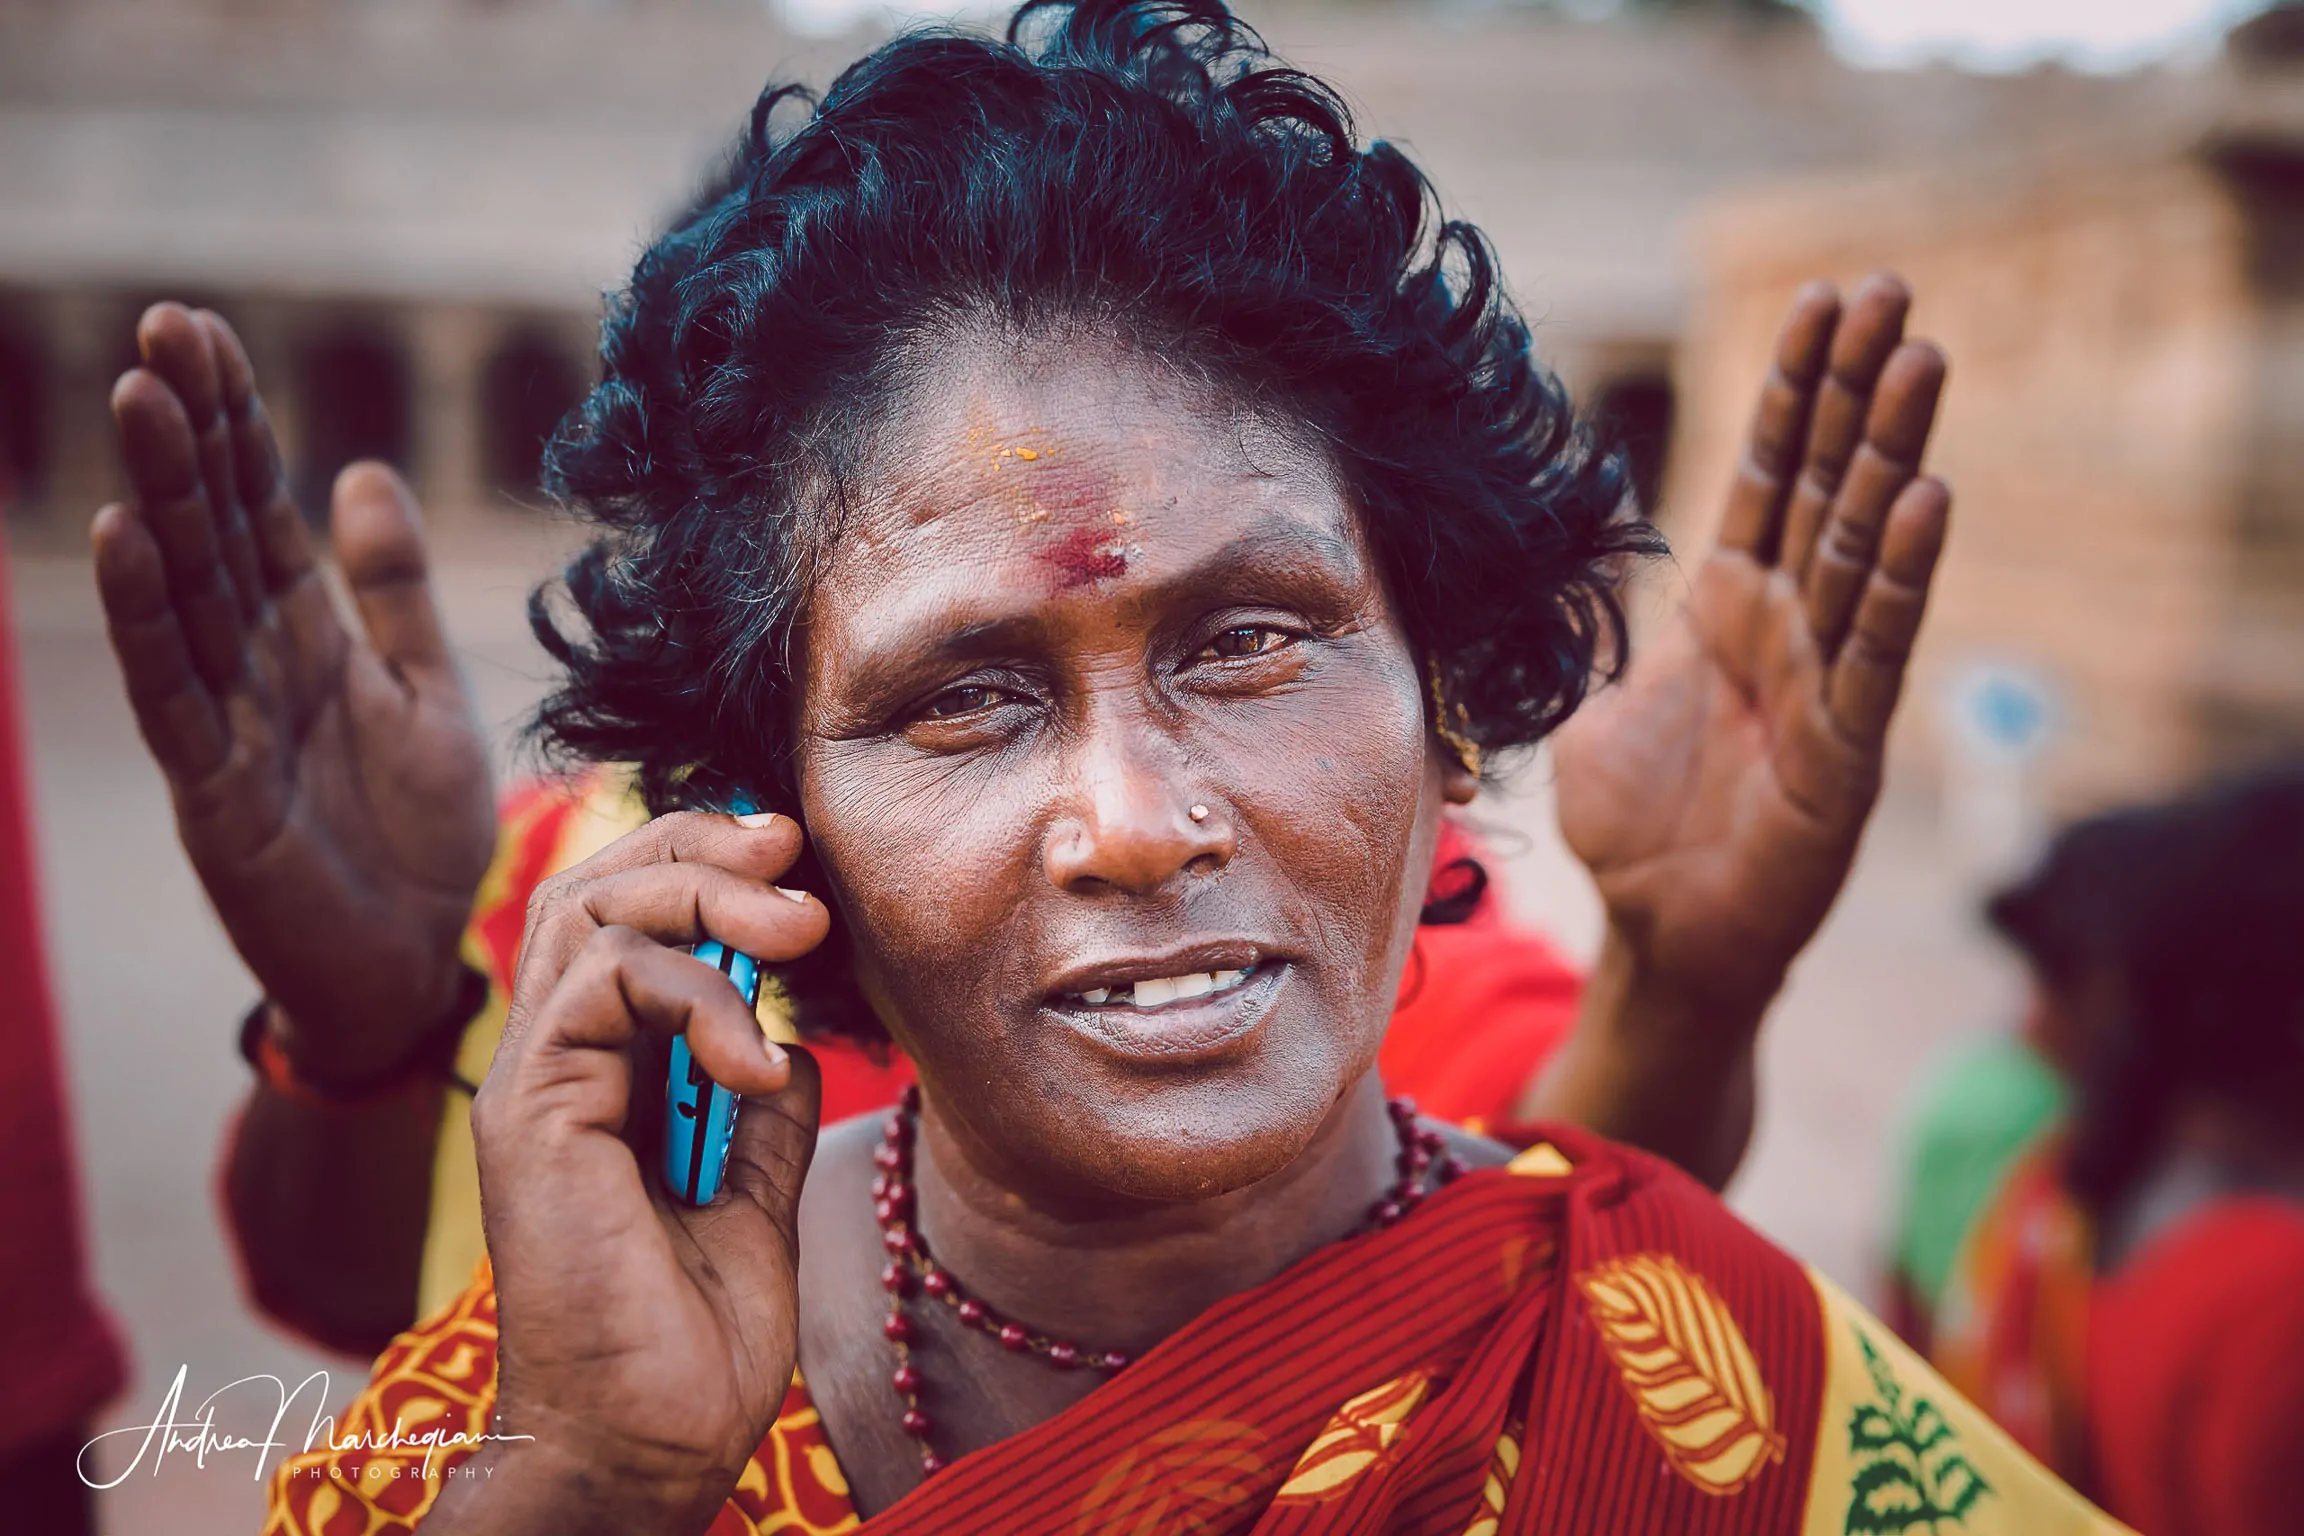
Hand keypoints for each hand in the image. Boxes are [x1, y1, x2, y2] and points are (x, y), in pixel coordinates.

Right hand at [92, 303, 495, 1079]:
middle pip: (214, 528)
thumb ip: (392, 590)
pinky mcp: (213, 788)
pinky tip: (122, 533)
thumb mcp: (427, 690)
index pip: (262, 506)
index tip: (203, 329)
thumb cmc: (418, 833)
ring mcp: (225, 720)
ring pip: (185, 589)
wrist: (416, 961)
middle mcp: (254, 660)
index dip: (236, 421)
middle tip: (160, 329)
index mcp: (308, 631)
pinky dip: (147, 612)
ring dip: (160, 494)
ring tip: (137, 399)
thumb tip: (365, 468)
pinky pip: (174, 689)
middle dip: (189, 430)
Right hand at [426, 812, 828, 1534]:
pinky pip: (597, 986)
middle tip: (792, 847)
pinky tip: (754, 1064)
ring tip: (799, 932)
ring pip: (588, 911)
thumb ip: (763, 1117)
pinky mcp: (530, 1115)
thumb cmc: (692, 1347)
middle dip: (700, 844)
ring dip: (705, 898)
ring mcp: (534, 1086)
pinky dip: (692, 998)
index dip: (703, 862)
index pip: (627, 918)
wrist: (652, 1448)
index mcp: (601, 1078)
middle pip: (596, 887)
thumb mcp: (756, 1202)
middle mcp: (556, 1066)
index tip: (796, 854)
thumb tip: (794, 1044)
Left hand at [1554, 274, 1949, 1014]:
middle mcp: (1787, 625)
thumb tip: (1543, 588)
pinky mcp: (1845, 746)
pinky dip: (1899, 574)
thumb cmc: (1636, 829)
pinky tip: (1926, 496)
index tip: (1825, 297)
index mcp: (1727, 604)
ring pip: (1861, 544)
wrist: (1659, 936)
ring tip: (1924, 356)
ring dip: (1893, 450)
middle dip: (1858, 386)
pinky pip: (1875, 647)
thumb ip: (1590, 642)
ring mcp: (1824, 679)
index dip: (1795, 387)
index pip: (1771, 470)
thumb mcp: (1592, 714)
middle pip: (1830, 482)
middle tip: (1894, 288)